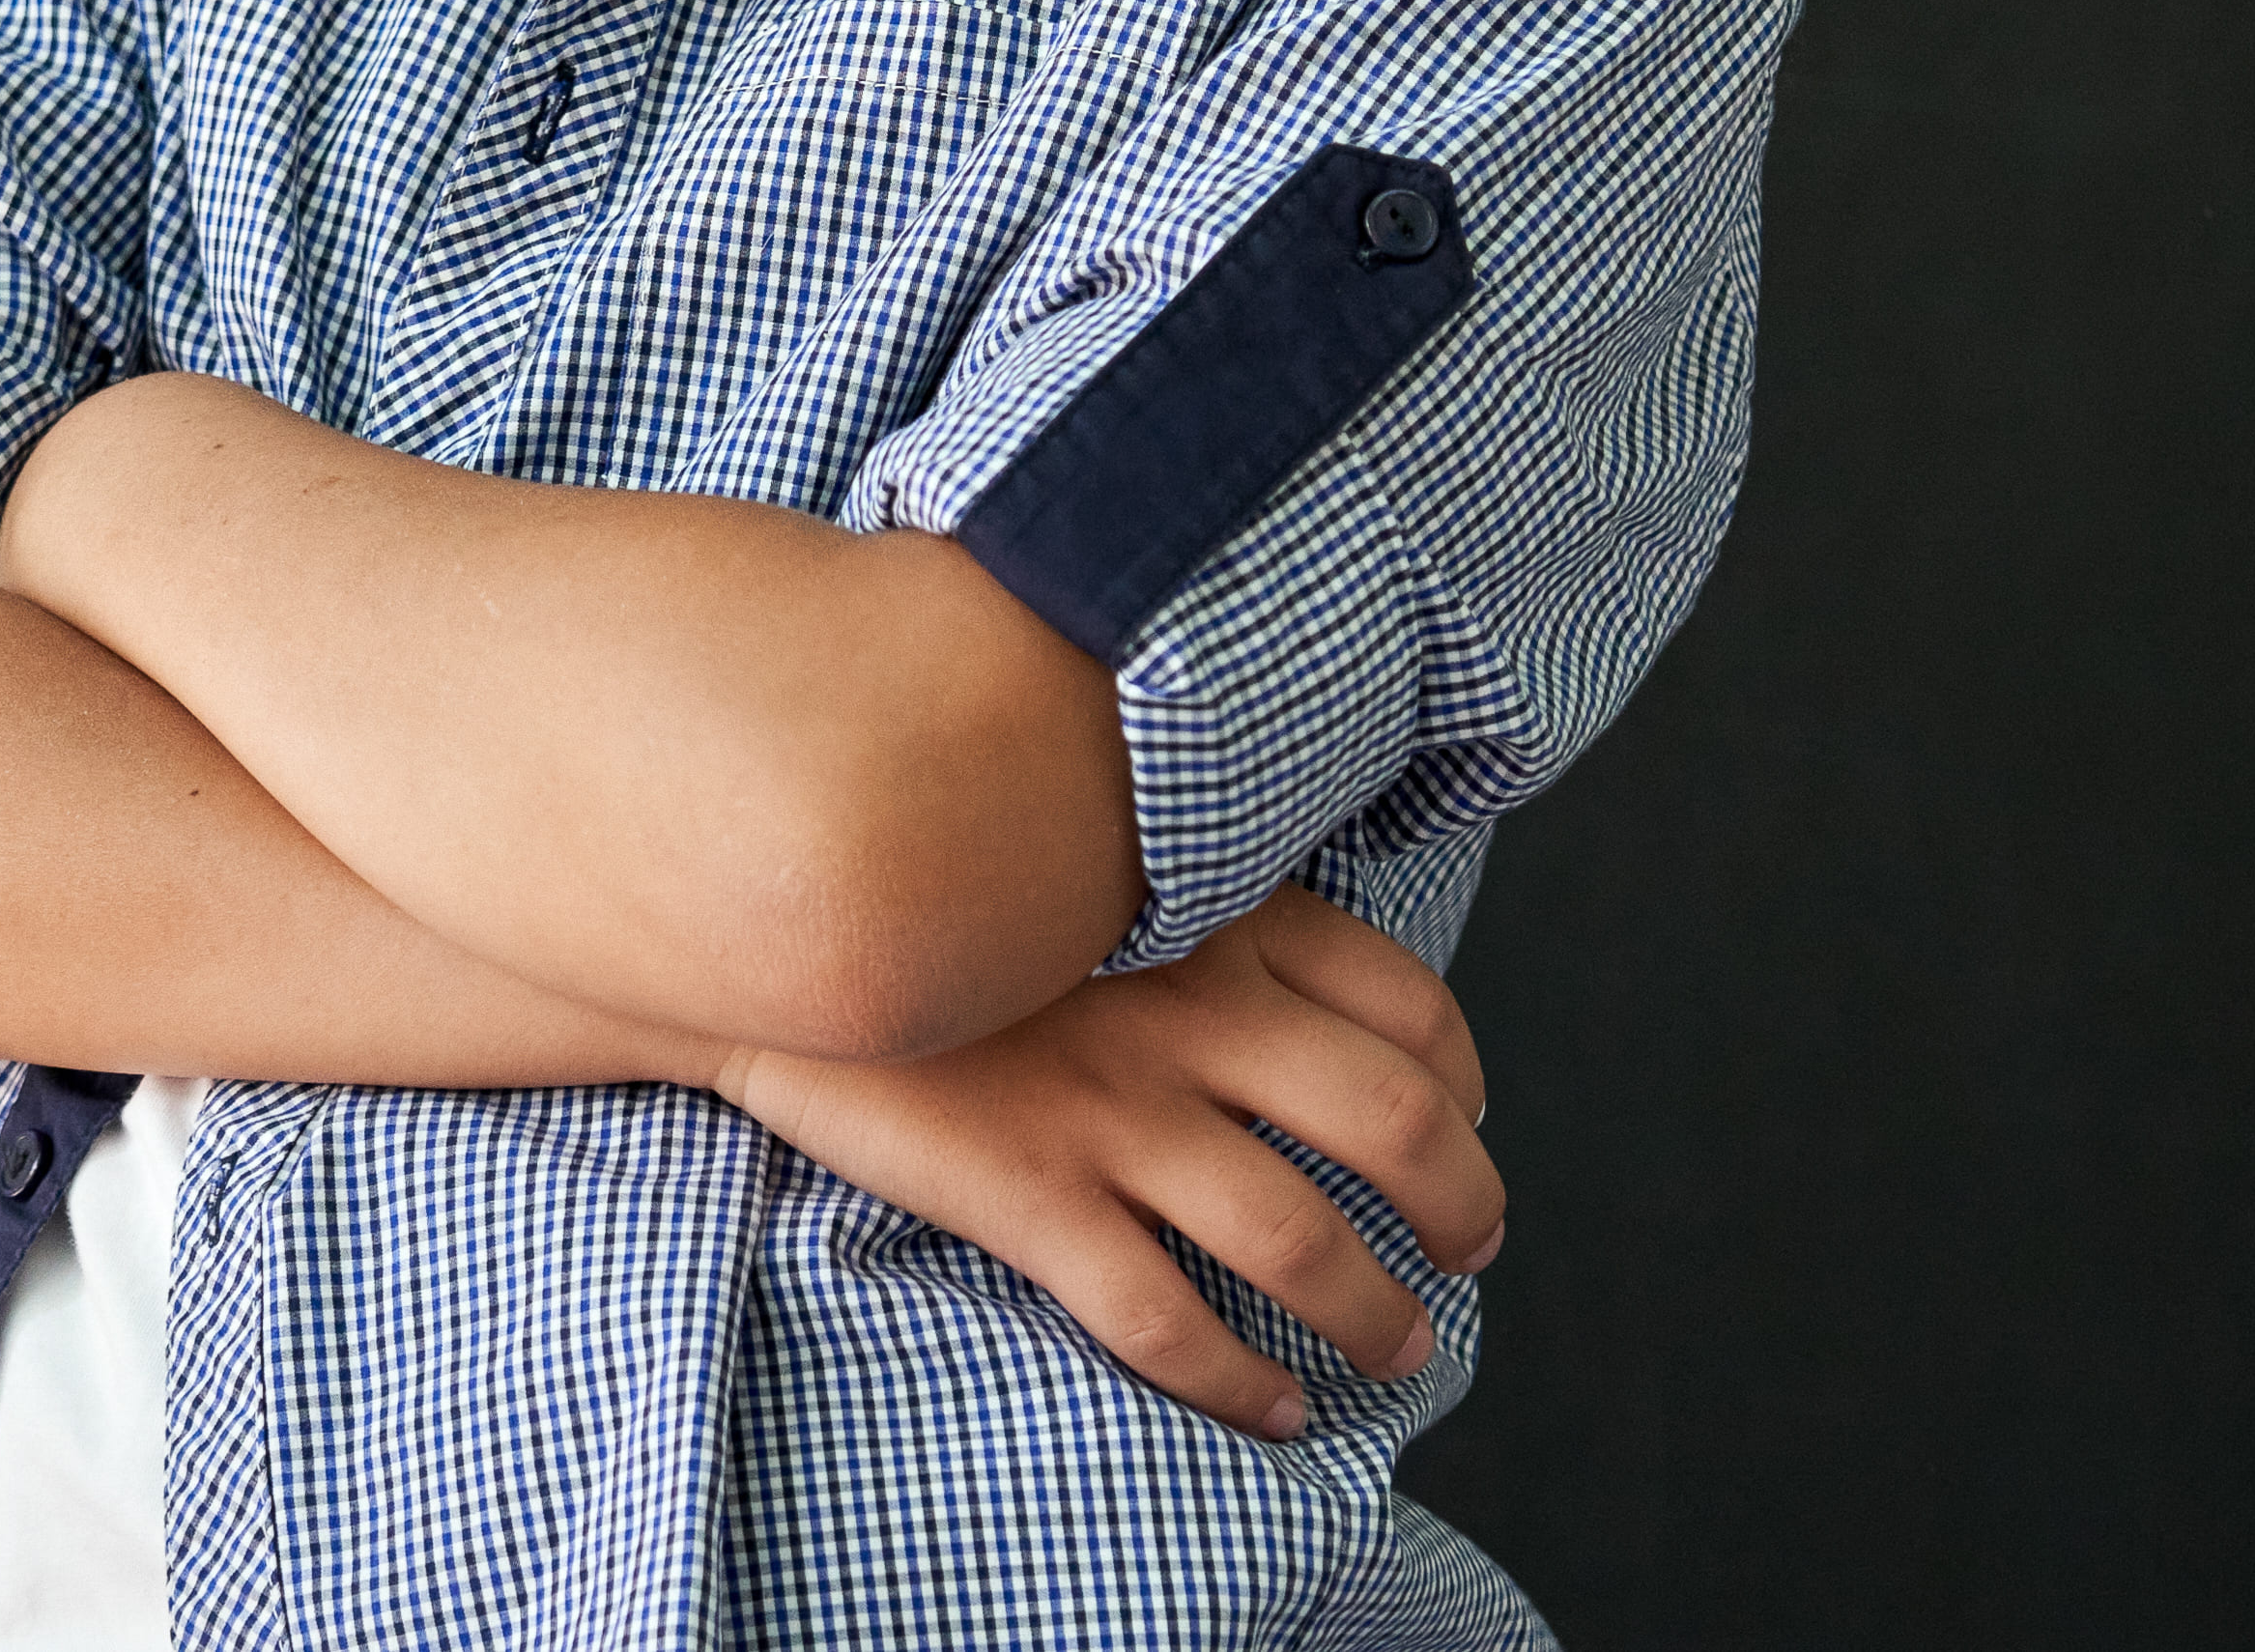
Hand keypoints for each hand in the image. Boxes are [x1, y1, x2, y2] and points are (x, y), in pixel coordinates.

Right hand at [706, 886, 1501, 1440]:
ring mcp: (1113, 1109)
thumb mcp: (1100, 845)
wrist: (783, 911)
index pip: (1407, 1003)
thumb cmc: (953, 880)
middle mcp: (1192, 1012)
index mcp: (1221, 914)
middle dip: (1461, 1207)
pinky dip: (1241, 1384)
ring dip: (1378, 1313)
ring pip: (1300, 1240)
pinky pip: (1166, 1318)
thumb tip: (1297, 957)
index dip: (1461, 1079)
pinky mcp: (1032, 1192)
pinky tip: (1275, 1410)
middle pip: (1393, 1125)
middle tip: (1472, 1251)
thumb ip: (1200, 888)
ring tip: (1402, 1348)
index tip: (1463, 1121)